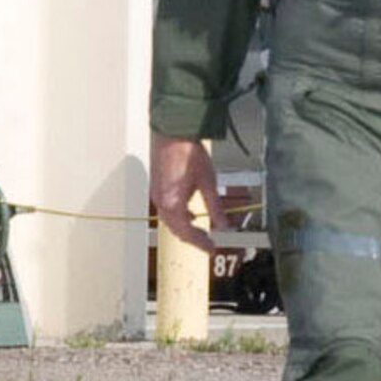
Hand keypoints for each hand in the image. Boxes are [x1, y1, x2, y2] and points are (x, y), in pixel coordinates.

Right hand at [150, 132, 225, 255]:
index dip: (200, 243)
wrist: (172, 133)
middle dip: (192, 238)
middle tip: (208, 243)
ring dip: (185, 228)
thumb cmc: (186, 152)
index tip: (211, 248)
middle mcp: (161, 201)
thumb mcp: (208, 181)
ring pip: (170, 220)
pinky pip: (167, 209)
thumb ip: (215, 206)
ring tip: (201, 232)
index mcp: (172, 203)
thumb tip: (223, 223)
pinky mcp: (158, 187)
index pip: (187, 232)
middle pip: (176, 229)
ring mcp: (157, 194)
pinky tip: (189, 213)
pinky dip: (179, 216)